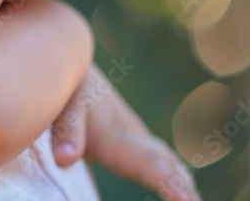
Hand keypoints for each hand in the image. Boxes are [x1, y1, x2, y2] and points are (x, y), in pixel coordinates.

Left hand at [51, 66, 201, 200]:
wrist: (72, 61)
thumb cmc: (67, 86)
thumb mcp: (65, 104)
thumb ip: (68, 130)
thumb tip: (65, 159)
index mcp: (117, 134)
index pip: (148, 163)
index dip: (168, 183)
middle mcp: (133, 135)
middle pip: (165, 165)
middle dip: (184, 188)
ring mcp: (134, 134)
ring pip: (166, 161)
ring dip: (183, 182)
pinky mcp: (127, 135)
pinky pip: (158, 158)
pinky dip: (174, 174)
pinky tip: (181, 185)